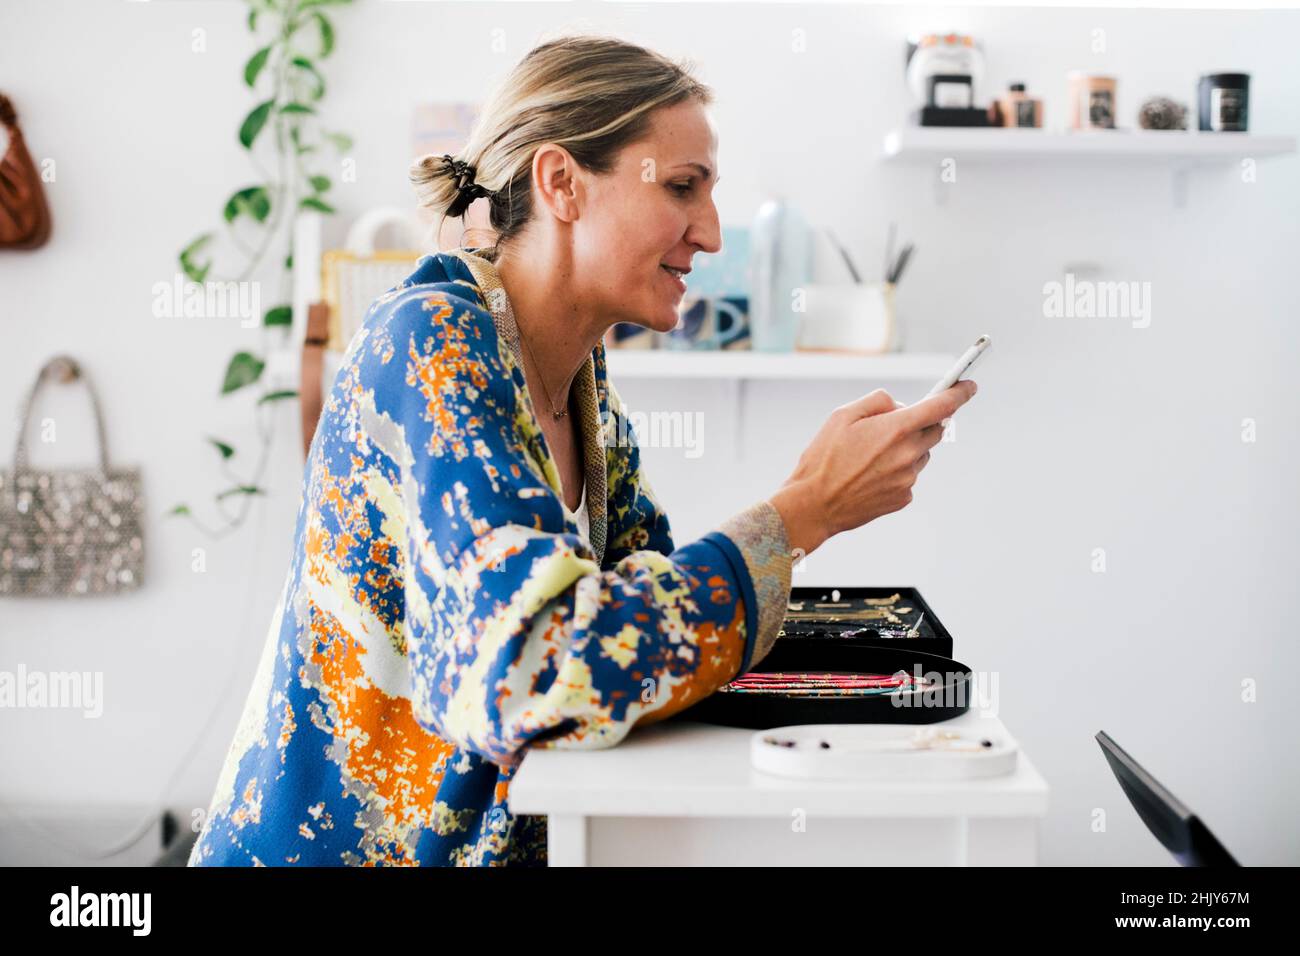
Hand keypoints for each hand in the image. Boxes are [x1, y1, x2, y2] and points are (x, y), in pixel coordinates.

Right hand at [769, 381, 977, 557]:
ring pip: (920, 455)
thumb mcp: (842, 415)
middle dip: (922, 423)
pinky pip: (909, 477)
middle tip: (895, 425)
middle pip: (935, 430)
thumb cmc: (823, 458)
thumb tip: (899, 405)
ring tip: (871, 456)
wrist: (814, 505)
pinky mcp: (903, 498)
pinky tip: (870, 475)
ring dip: (907, 449)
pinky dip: (897, 471)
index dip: (959, 393)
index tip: (969, 386)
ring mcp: (908, 479)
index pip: (941, 406)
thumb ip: (877, 401)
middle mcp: (908, 454)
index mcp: (895, 429)